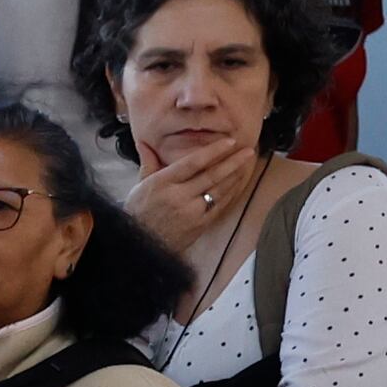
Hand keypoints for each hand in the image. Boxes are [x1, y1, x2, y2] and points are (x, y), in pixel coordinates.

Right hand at [126, 140, 262, 257]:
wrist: (140, 244)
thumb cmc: (138, 213)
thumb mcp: (139, 186)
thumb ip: (148, 163)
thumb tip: (143, 143)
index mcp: (163, 183)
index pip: (192, 163)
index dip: (213, 151)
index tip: (229, 142)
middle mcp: (178, 196)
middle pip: (211, 175)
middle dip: (232, 161)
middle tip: (248, 150)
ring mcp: (191, 212)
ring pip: (219, 189)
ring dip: (235, 175)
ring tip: (247, 163)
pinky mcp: (199, 224)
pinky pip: (220, 205)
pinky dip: (231, 193)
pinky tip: (238, 183)